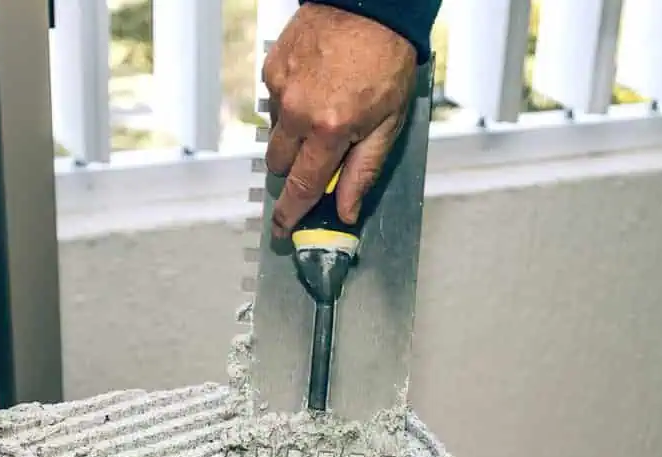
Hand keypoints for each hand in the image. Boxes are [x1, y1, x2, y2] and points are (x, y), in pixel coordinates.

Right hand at [262, 4, 416, 236]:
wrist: (369, 5)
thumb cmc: (386, 61)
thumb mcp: (389, 124)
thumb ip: (363, 170)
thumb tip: (345, 211)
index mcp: (329, 130)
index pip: (302, 187)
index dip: (290, 214)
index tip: (282, 230)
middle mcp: (298, 112)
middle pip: (280, 164)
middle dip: (295, 169)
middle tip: (316, 159)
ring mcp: (281, 88)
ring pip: (276, 133)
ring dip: (294, 135)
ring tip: (323, 111)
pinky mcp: (273, 67)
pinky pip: (275, 100)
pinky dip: (292, 102)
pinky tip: (316, 86)